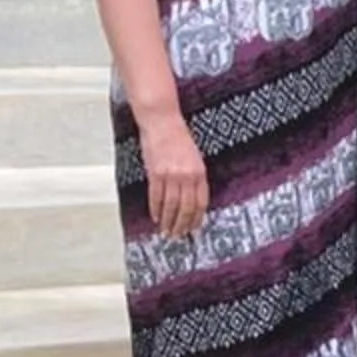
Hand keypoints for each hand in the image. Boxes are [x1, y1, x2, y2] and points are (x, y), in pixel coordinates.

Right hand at [140, 113, 208, 240]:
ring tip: (166, 231)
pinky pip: (156, 197)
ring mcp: (171, 175)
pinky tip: (155, 217)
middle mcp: (187, 176)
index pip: (200, 202)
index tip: (192, 228)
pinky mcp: (155, 173)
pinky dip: (155, 209)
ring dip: (168, 221)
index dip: (196, 218)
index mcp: (199, 172)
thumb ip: (194, 177)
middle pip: (186, 208)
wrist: (162, 121)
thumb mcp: (194, 157)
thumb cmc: (178, 137)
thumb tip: (189, 199)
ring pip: (171, 206)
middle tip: (177, 235)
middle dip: (182, 225)